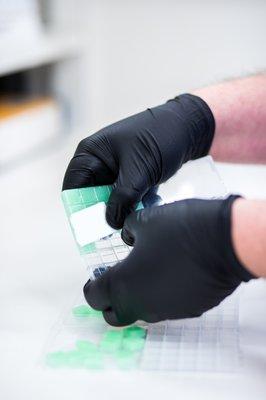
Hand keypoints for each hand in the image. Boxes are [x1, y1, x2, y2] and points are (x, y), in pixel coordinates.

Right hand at [63, 94, 213, 227]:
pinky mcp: (131, 177)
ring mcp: (116, 170)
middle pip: (91, 196)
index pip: (73, 187)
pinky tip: (148, 206)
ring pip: (110, 200)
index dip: (78, 210)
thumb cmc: (160, 138)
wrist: (190, 128)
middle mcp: (99, 162)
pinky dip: (134, 205)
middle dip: (102, 213)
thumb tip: (111, 224)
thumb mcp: (139, 170)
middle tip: (114, 231)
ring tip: (135, 219)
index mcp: (91, 153)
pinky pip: (126, 198)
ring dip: (122, 211)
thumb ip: (123, 198)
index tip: (88, 231)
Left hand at [83, 196, 253, 325]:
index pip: (94, 297)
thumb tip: (128, 238)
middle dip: (110, 302)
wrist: (223, 241)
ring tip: (147, 273)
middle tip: (116, 282)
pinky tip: (172, 275)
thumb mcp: (144, 221)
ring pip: (142, 312)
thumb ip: (128, 231)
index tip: (95, 279)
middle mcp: (142, 306)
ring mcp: (166, 311)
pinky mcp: (188, 311)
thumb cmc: (179, 230)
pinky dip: (162, 296)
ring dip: (137, 298)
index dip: (91, 287)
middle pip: (114, 315)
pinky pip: (166, 307)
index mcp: (124, 285)